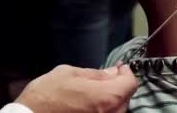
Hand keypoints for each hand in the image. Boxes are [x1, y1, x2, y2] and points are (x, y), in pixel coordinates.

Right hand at [16, 64, 137, 112]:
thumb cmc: (45, 96)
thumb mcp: (70, 73)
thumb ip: (95, 74)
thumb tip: (111, 72)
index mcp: (107, 97)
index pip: (131, 84)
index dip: (126, 73)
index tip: (119, 68)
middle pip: (125, 98)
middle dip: (118, 86)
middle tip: (106, 77)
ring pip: (116, 110)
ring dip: (110, 99)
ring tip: (94, 92)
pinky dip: (101, 109)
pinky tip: (89, 104)